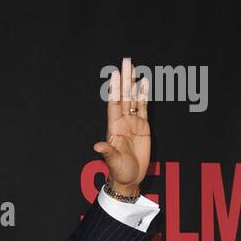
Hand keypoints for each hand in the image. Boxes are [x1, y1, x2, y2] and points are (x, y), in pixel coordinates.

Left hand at [92, 56, 151, 193]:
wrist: (130, 179)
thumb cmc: (119, 172)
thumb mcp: (113, 162)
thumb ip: (107, 152)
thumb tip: (96, 146)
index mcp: (115, 128)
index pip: (114, 104)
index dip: (114, 89)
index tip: (114, 74)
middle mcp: (123, 122)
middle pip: (124, 96)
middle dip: (125, 79)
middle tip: (126, 61)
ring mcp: (133, 123)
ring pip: (133, 98)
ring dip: (133, 83)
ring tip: (133, 67)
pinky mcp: (143, 126)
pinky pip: (144, 107)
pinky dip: (144, 94)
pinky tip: (144, 82)